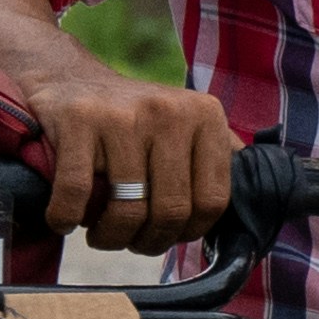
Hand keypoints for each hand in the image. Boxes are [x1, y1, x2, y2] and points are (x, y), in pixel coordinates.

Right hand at [27, 66, 239, 245]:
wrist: (67, 77)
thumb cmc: (130, 120)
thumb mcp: (184, 126)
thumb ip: (216, 159)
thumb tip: (254, 206)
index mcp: (204, 116)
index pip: (213, 202)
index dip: (188, 231)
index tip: (167, 232)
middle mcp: (169, 111)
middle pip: (171, 211)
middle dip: (147, 241)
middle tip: (129, 239)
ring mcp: (123, 115)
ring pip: (128, 210)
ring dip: (108, 237)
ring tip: (99, 232)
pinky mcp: (79, 120)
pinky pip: (77, 194)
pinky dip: (65, 218)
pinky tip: (64, 219)